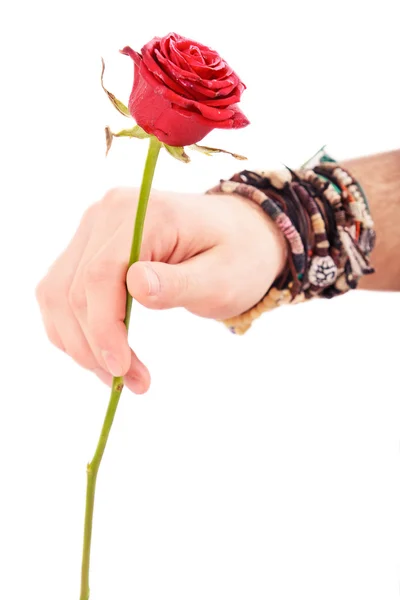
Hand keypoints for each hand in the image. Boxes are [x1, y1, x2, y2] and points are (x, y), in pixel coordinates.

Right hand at [36, 187, 285, 392]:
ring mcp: (94, 228)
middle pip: (73, 289)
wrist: (240, 235)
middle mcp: (108, 212)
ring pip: (58, 294)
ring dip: (79, 343)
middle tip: (131, 383)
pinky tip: (101, 352)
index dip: (103, 328)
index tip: (122, 369)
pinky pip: (61, 291)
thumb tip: (135, 285)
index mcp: (144, 212)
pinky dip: (74, 328)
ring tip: (118, 375)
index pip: (100, 274)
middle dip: (94, 346)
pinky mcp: (89, 246)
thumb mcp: (223, 278)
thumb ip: (180, 283)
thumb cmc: (238, 257)